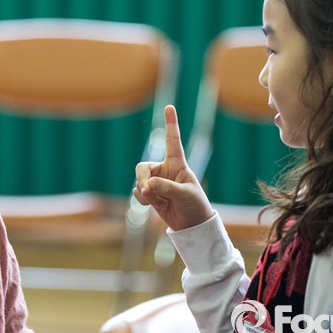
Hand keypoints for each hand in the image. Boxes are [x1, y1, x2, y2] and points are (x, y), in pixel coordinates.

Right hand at [134, 105, 213, 230]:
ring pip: (139, 182)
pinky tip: (154, 206)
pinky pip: (138, 193)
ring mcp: (156, 182)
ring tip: (159, 202)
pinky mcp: (150, 194)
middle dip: (142, 179)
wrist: (192, 225)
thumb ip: (166, 188)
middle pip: (142, 167)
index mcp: (178, 163)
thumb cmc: (194, 205)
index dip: (171, 124)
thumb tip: (146, 186)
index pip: (173, 140)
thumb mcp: (185, 195)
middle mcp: (164, 170)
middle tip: (148, 190)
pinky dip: (143, 200)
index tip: (169, 107)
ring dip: (146, 193)